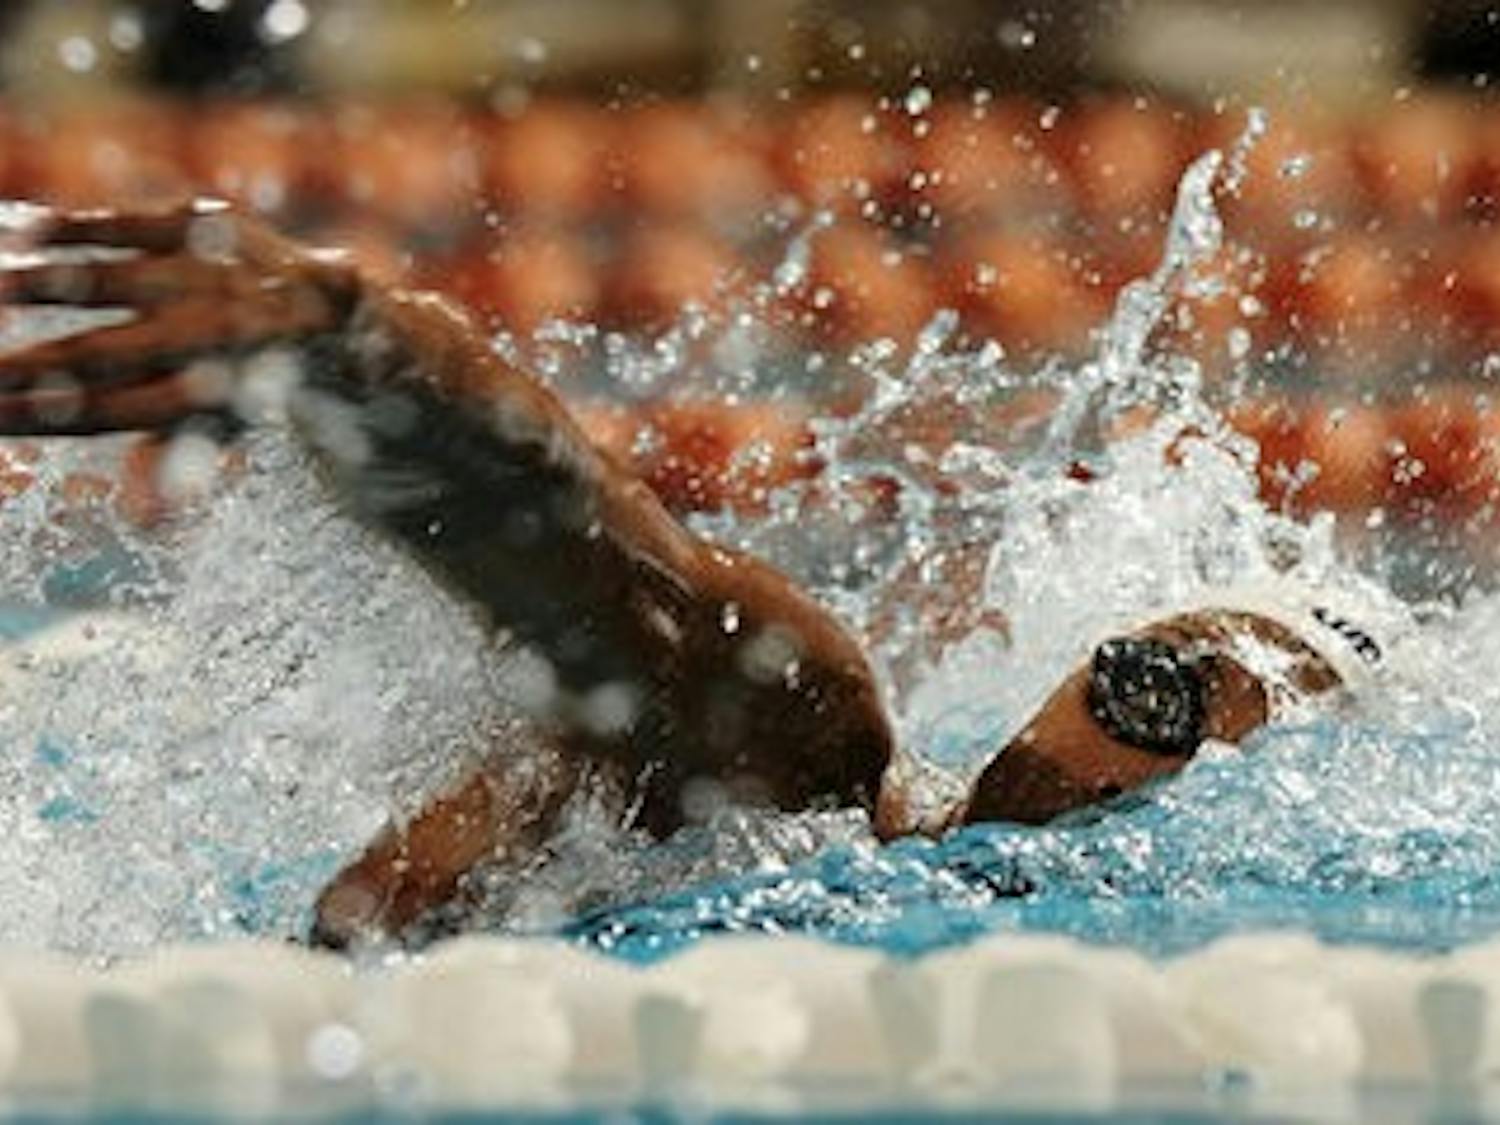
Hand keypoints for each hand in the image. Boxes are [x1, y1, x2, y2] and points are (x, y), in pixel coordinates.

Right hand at [0, 200, 358, 433]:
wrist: (327, 308)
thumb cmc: (247, 380)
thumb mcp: (216, 429)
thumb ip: (169, 466)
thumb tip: (148, 524)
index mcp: (208, 394)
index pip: (112, 412)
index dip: (46, 416)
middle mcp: (212, 337)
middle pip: (105, 353)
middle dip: (35, 363)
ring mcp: (208, 278)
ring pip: (117, 281)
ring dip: (48, 283)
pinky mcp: (206, 227)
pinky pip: (136, 225)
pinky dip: (83, 228)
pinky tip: (27, 233)